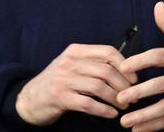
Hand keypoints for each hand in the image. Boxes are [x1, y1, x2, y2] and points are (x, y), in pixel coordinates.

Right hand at [15, 43, 138, 125]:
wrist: (29, 99)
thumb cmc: (58, 82)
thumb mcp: (72, 65)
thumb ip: (93, 63)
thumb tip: (126, 69)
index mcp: (75, 51)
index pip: (107, 52)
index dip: (125, 65)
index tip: (134, 78)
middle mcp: (69, 62)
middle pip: (106, 70)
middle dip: (123, 85)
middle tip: (131, 96)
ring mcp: (63, 80)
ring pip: (99, 87)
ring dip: (116, 98)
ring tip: (123, 106)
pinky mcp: (60, 98)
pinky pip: (88, 104)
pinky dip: (103, 110)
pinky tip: (111, 114)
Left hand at [116, 2, 163, 130]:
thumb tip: (158, 6)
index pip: (159, 57)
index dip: (140, 61)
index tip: (123, 68)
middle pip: (160, 85)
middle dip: (138, 92)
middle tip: (120, 98)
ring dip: (144, 115)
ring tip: (125, 120)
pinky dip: (155, 126)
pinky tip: (138, 129)